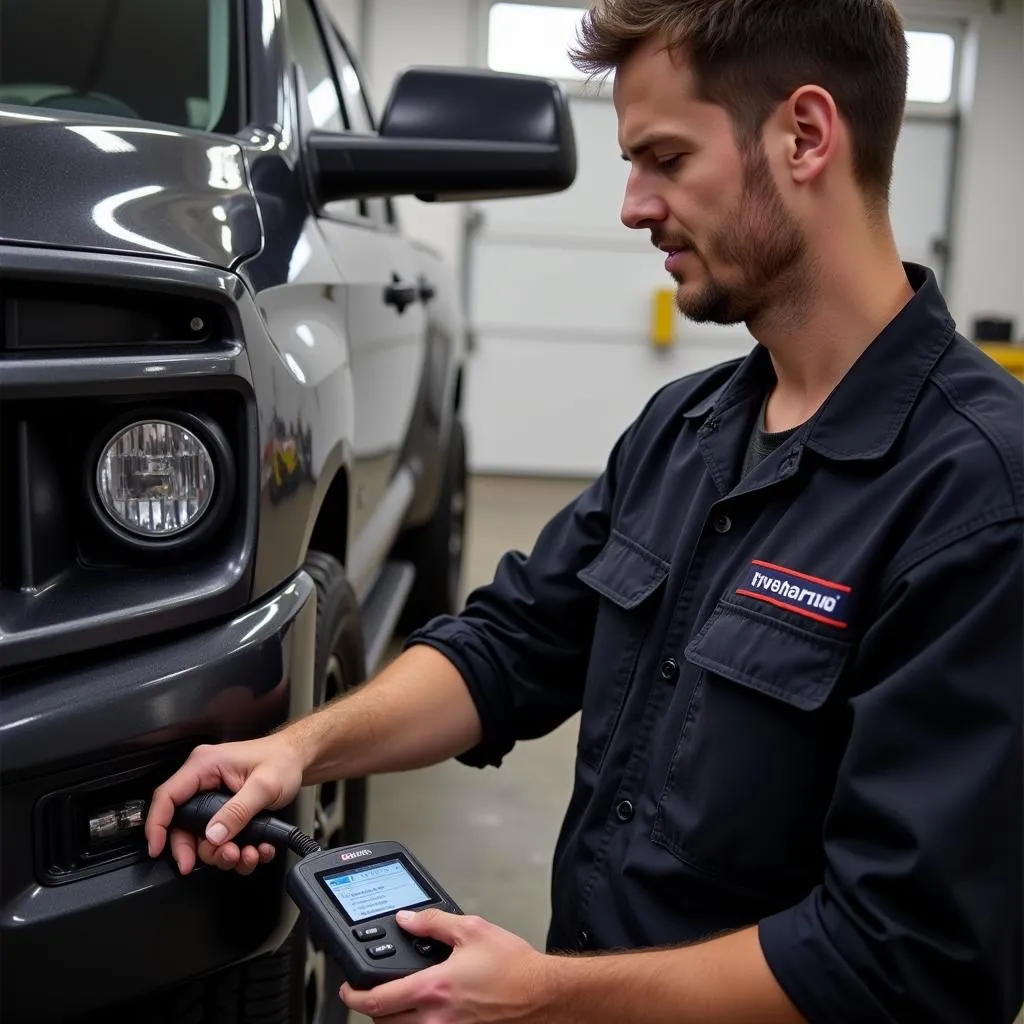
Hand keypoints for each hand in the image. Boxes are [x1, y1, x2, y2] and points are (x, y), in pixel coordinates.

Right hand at [144, 734, 304, 875]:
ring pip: (204, 837)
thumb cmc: (283, 761)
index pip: (167, 797)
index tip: (157, 850)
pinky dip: (238, 849)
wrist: (299, 759)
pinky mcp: (225, 809)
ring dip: (226, 852)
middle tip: (224, 858)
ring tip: (248, 853)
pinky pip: (221, 836)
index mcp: (205, 765)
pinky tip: (256, 848)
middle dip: (202, 849)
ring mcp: (214, 796)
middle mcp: (205, 780)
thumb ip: (238, 811)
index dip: (157, 826)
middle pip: (183, 825)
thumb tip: (214, 835)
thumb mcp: (263, 786)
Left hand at [341, 909, 554, 1022]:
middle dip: (373, 1009)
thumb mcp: (471, 929)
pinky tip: (426, 1011)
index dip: (354, 995)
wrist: (542, 993)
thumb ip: (433, 923)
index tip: (348, 988)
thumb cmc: (514, 966)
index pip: (378, 1000)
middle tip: (372, 992)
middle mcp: (436, 1019)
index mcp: (433, 989)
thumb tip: (406, 919)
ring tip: (397, 1002)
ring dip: (394, 1020)